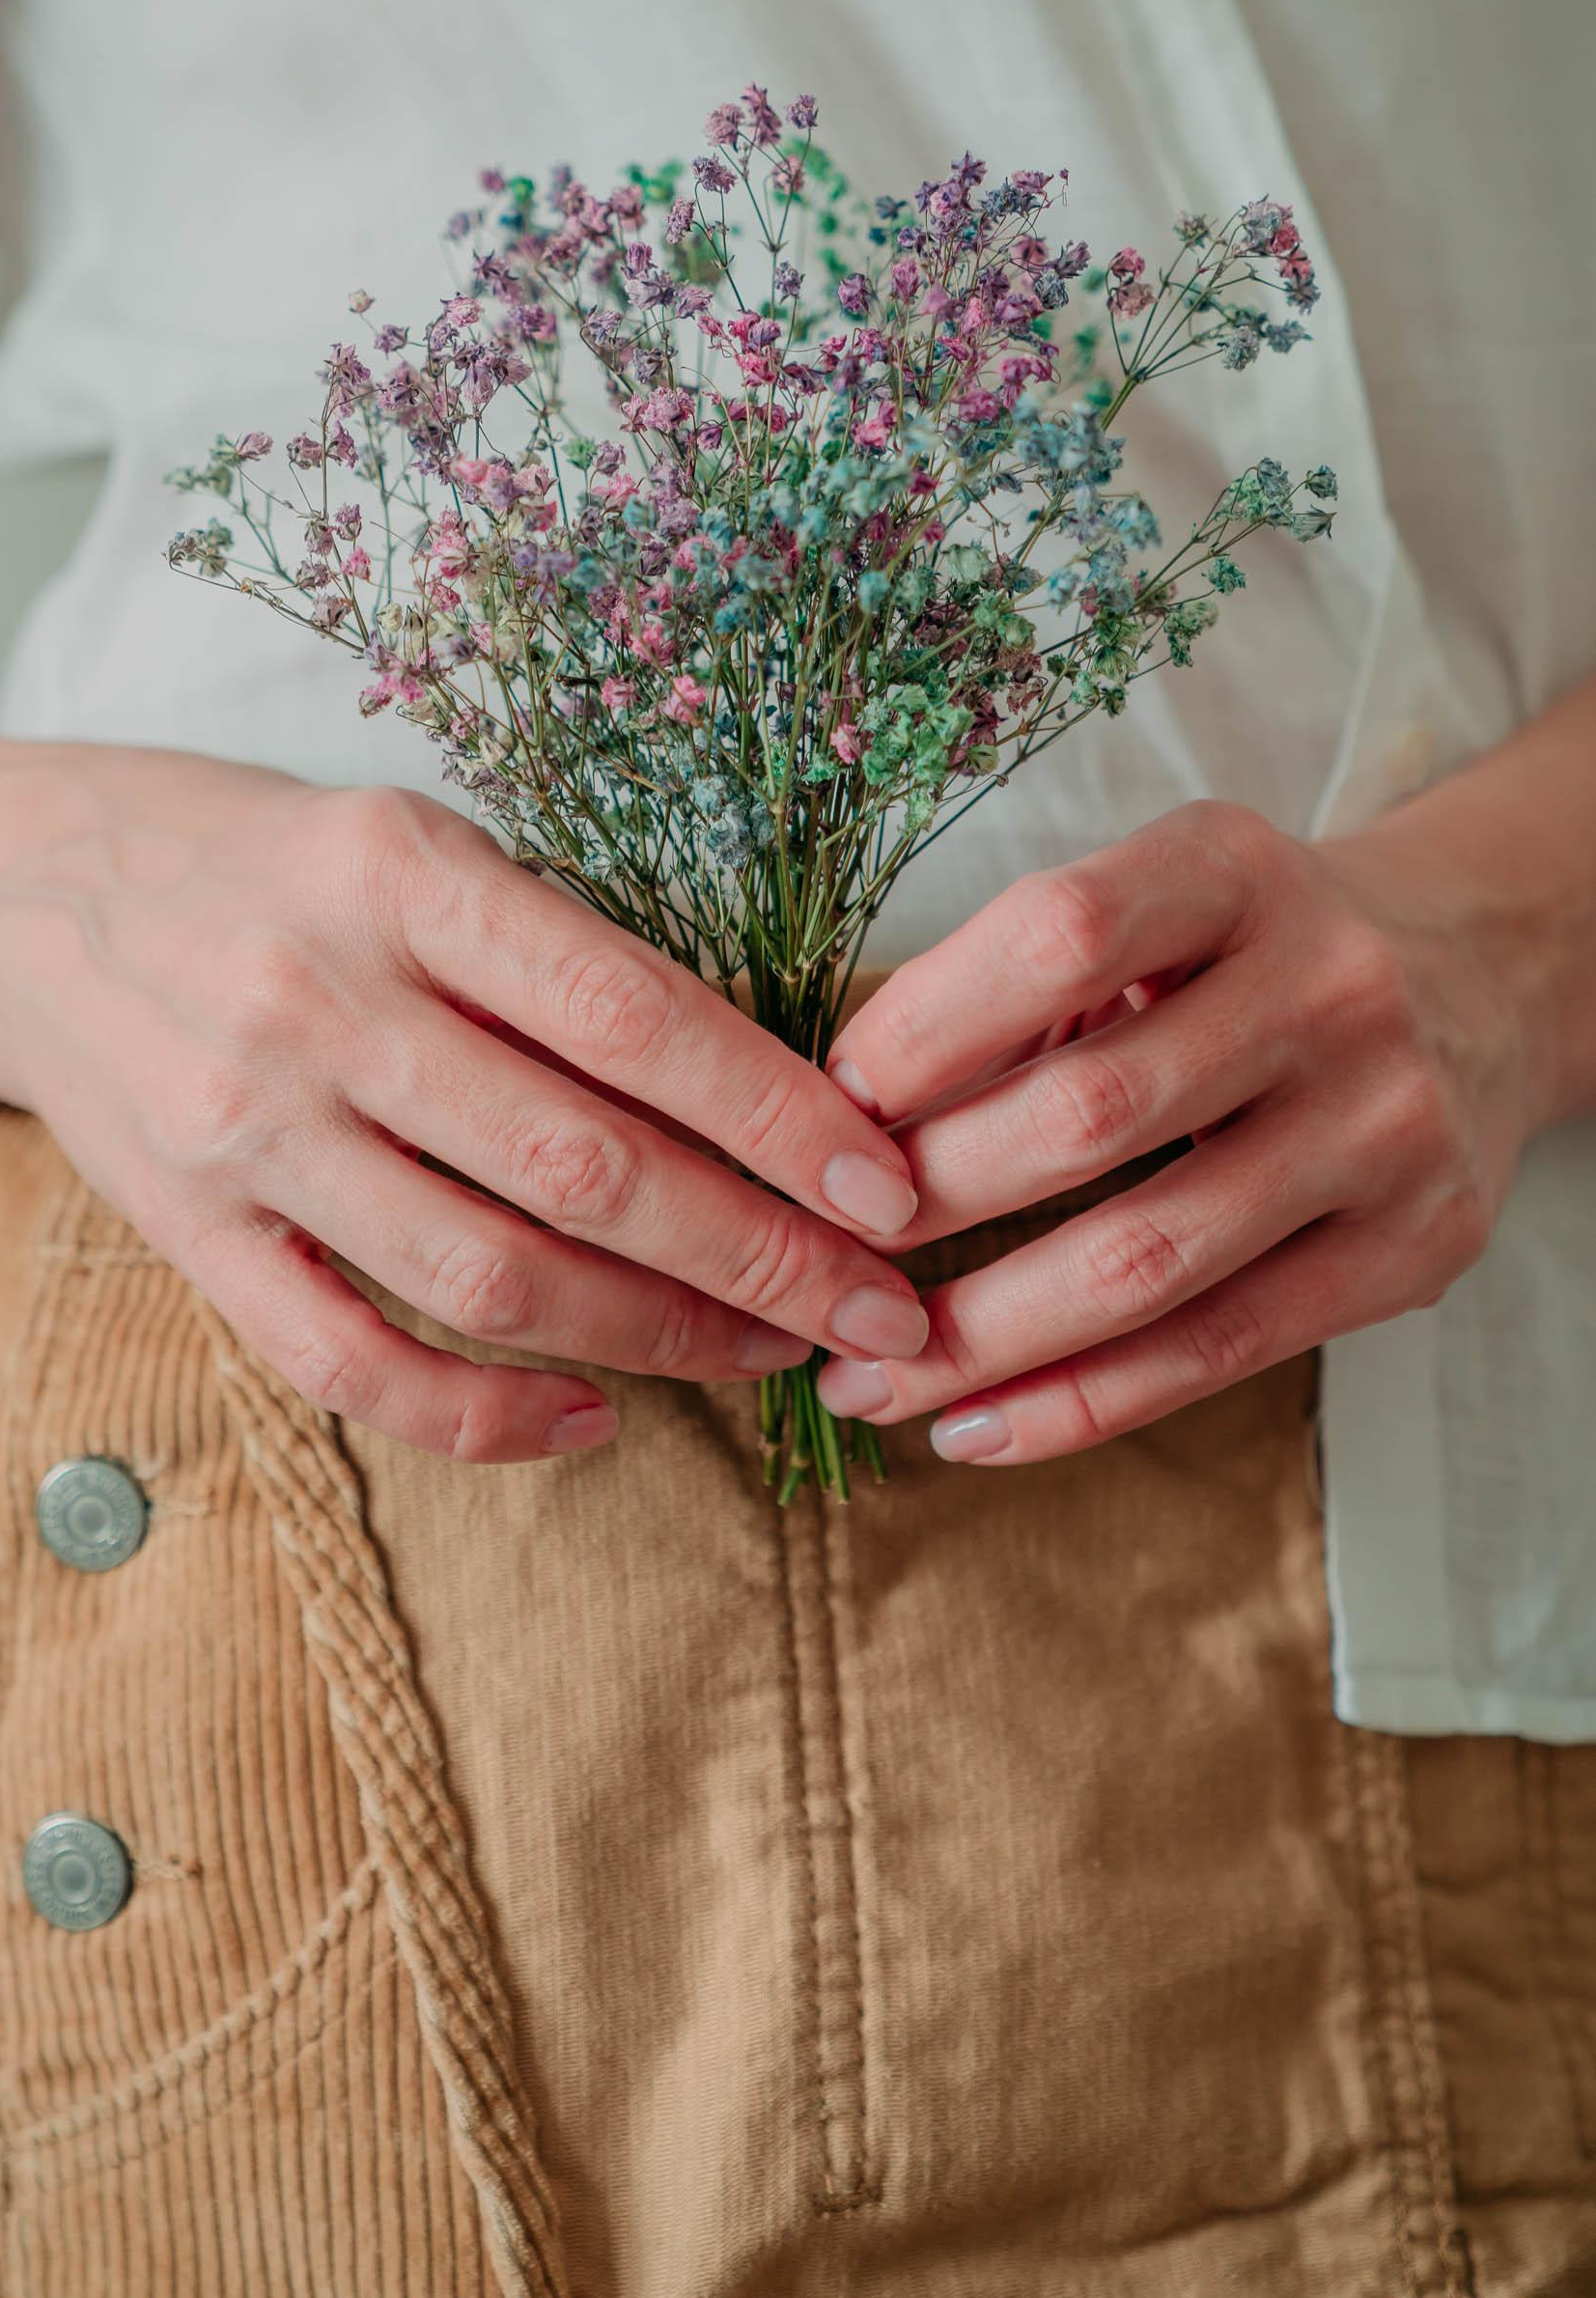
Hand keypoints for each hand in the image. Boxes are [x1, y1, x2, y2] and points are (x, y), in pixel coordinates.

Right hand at [0, 759, 928, 1462]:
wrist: (13, 896)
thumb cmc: (262, 862)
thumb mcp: (409, 841)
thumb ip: (554, 950)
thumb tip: (766, 1090)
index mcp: (399, 873)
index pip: (628, 1015)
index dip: (776, 1114)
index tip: (887, 1186)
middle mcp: (319, 1001)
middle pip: (579, 1164)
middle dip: (759, 1253)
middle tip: (880, 1310)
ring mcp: (244, 1128)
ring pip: (487, 1273)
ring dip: (657, 1334)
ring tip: (770, 1355)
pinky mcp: (187, 1231)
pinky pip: (350, 1362)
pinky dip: (485, 1417)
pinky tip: (593, 1421)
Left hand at [816, 796, 1561, 1465]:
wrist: (1479, 981)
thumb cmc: (1247, 953)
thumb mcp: (1155, 904)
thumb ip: (1017, 981)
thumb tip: (835, 1120)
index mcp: (1235, 870)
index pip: (1059, 935)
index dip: (923, 1029)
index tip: (823, 1108)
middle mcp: (1329, 985)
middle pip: (1088, 1114)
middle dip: (926, 1199)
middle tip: (818, 1258)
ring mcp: (1385, 1123)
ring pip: (1145, 1258)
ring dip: (980, 1336)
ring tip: (867, 1377)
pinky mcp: (1415, 1249)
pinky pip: (1217, 1350)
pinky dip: (1078, 1403)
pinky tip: (973, 1428)